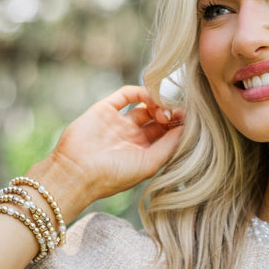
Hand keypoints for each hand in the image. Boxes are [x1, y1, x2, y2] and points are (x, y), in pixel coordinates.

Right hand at [31, 85, 185, 221]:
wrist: (77, 172)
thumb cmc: (114, 176)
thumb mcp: (149, 164)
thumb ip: (168, 145)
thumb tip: (186, 128)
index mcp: (143, 153)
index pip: (166, 135)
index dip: (179, 126)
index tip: (191, 121)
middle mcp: (131, 138)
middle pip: (157, 119)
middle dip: (170, 113)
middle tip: (178, 113)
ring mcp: (118, 123)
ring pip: (144, 106)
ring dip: (157, 104)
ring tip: (163, 110)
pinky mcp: (104, 109)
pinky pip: (126, 95)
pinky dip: (141, 92)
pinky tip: (151, 98)